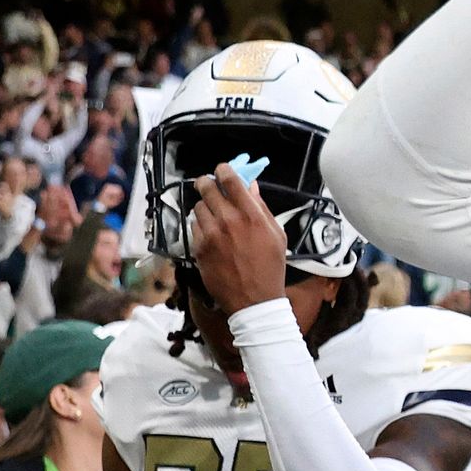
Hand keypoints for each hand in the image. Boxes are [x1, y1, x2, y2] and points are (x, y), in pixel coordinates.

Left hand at [186, 167, 293, 310]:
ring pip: (198, 207)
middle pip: (207, 188)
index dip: (224, 170)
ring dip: (204, 206)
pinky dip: (200, 226)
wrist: (254, 300)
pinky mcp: (198, 248)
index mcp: (251, 215)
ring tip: (213, 214)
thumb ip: (262, 208)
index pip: (230, 179)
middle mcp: (228, 221)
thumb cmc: (270, 268)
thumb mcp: (276, 235)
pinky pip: (193, 227)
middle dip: (208, 183)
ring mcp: (210, 235)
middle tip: (209, 185)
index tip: (222, 169)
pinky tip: (210, 234)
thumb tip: (252, 187)